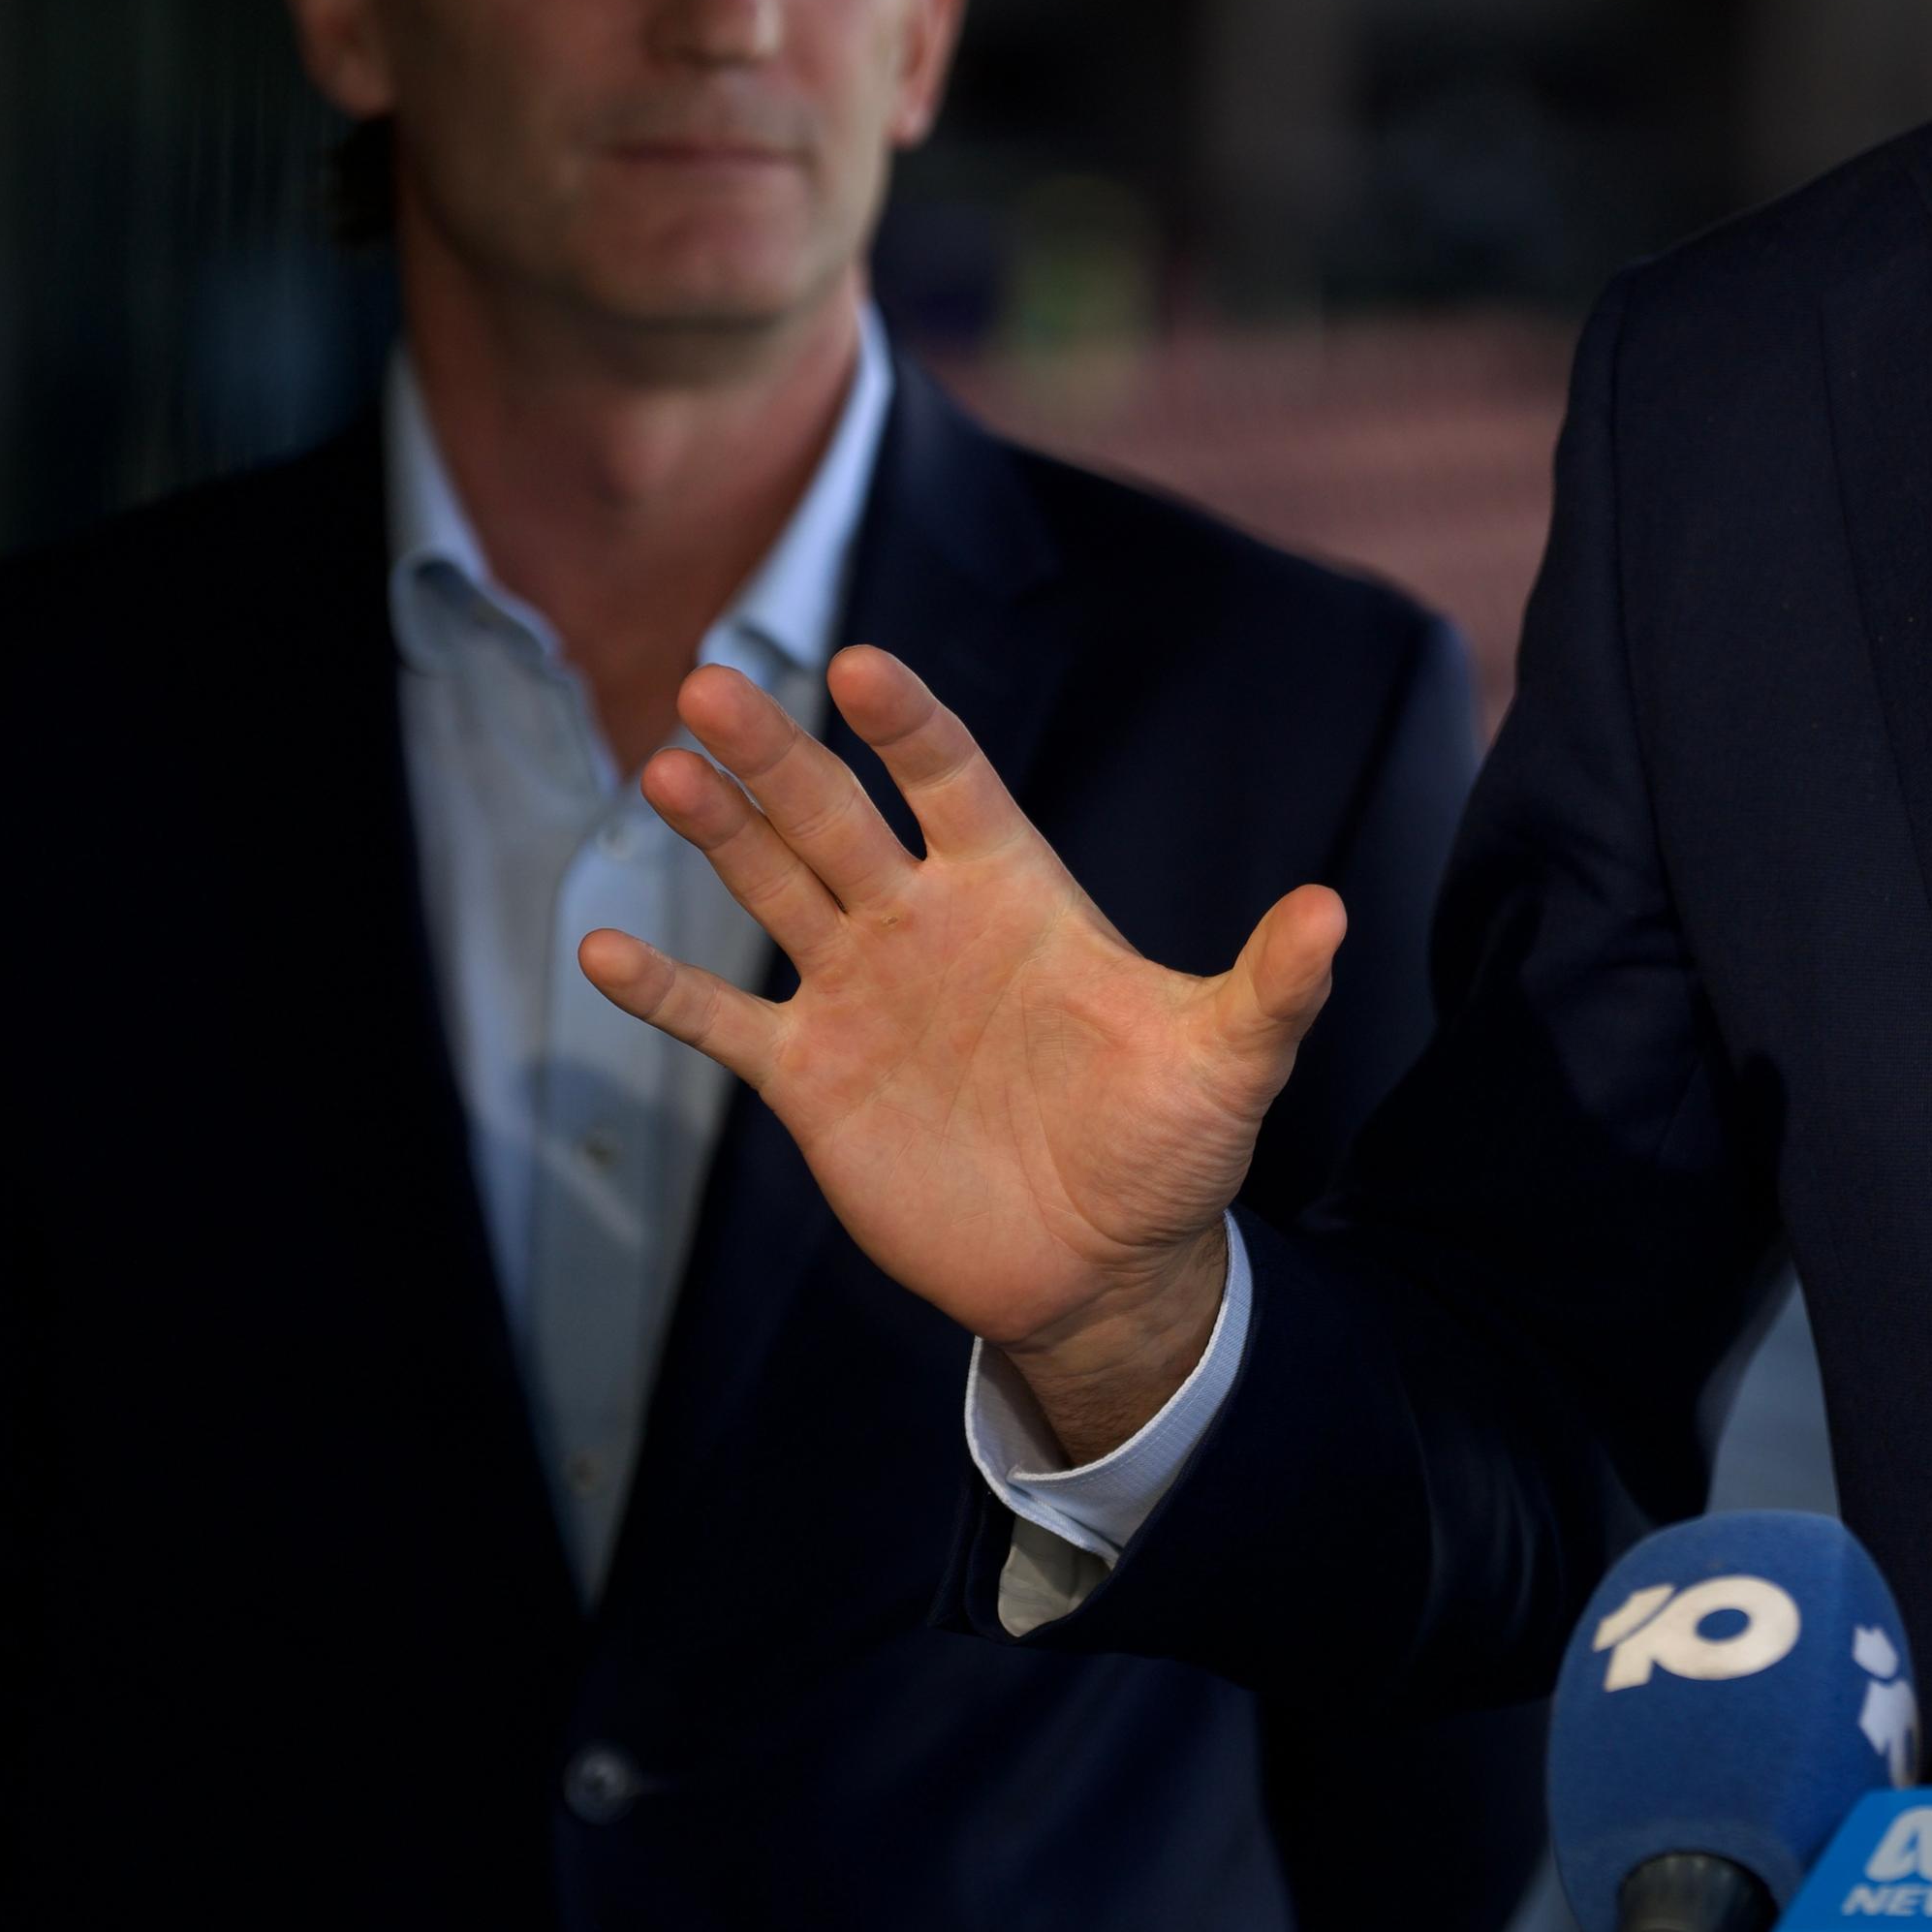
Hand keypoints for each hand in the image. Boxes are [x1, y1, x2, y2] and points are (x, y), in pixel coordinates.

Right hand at [580, 648, 1346, 1459]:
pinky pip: (723, 1021)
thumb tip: (1335, 915)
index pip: (951, 781)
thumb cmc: (1169, 1146)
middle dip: (778, 754)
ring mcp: (861, 995)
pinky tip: (596, 948)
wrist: (1100, 1263)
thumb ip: (1269, 987)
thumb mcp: (1229, 1063)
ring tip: (664, 765)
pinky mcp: (814, 1080)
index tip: (862, 668)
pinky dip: (663, 991)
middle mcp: (924, 922)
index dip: (909, 726)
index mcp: (1014, 892)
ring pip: (772, 889)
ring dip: (719, 831)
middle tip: (711, 680)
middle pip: (836, 816)